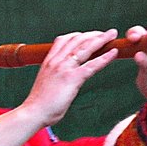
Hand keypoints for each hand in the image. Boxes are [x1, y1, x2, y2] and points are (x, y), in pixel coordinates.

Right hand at [0, 29, 117, 145]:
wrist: (33, 112)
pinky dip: (104, 58)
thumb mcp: (46, 83)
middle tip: (107, 33)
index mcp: (49, 61)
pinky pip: (91, 65)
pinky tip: (113, 53)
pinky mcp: (72, 78)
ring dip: (101, 39)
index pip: (64, 40)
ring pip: (85, 48)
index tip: (90, 35)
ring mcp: (64, 68)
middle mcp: (56, 60)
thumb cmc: (40, 103)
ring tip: (113, 35)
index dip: (79, 35)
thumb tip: (62, 79)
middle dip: (93, 34)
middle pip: (77, 40)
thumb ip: (55, 76)